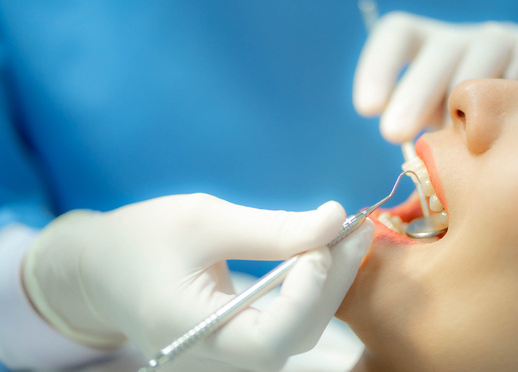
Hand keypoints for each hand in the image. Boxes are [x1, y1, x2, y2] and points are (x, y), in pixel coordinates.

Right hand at [22, 194, 372, 371]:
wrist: (101, 267)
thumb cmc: (140, 240)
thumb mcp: (202, 221)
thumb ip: (270, 228)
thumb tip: (334, 220)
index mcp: (192, 335)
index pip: (270, 339)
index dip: (307, 293)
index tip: (325, 241)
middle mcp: (214, 359)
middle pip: (295, 336)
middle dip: (332, 280)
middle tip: (357, 227)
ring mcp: (228, 357)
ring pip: (298, 332)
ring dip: (329, 283)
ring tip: (348, 235)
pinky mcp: (239, 343)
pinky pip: (288, 325)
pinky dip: (311, 289)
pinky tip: (325, 253)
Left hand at [353, 13, 517, 142]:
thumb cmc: (474, 133)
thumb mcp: (439, 131)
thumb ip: (421, 130)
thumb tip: (405, 151)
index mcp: (432, 49)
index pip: (399, 35)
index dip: (378, 65)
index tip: (366, 108)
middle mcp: (469, 39)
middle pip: (443, 48)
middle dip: (416, 91)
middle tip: (394, 133)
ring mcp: (512, 37)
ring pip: (491, 45)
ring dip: (471, 86)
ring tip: (456, 130)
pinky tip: (515, 105)